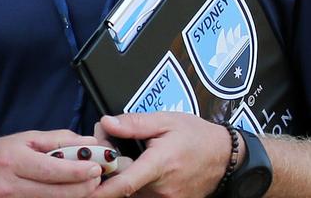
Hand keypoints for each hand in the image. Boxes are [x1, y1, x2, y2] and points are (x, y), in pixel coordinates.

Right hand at [0, 129, 105, 197]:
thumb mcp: (22, 140)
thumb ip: (56, 140)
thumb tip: (87, 142)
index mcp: (14, 161)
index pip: (54, 169)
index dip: (79, 170)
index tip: (97, 167)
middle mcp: (11, 187)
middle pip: (58, 193)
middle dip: (84, 188)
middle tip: (97, 180)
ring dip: (74, 197)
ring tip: (85, 187)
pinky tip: (65, 194)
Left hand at [90, 113, 231, 197]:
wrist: (225, 157)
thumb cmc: (197, 136)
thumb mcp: (167, 121)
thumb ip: (135, 123)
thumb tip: (106, 123)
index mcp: (160, 164)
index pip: (125, 183)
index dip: (102, 191)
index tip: (85, 191)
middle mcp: (162, 188)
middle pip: (124, 186)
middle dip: (111, 171)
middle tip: (111, 149)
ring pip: (133, 193)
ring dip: (126, 179)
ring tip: (135, 157)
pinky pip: (144, 196)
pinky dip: (137, 186)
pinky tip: (143, 169)